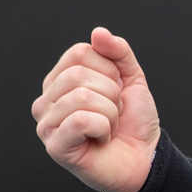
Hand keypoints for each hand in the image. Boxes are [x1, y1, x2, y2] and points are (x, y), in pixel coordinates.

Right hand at [32, 27, 159, 191]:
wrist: (145, 159)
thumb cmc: (133, 122)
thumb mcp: (131, 79)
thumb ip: (118, 52)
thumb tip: (98, 32)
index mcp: (59, 81)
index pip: (80, 52)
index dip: (110, 70)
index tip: (116, 92)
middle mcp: (46, 100)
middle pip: (78, 74)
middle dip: (111, 93)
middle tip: (114, 113)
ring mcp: (47, 124)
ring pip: (81, 97)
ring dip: (110, 113)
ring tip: (109, 127)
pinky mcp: (55, 146)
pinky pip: (81, 120)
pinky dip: (104, 127)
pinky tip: (102, 138)